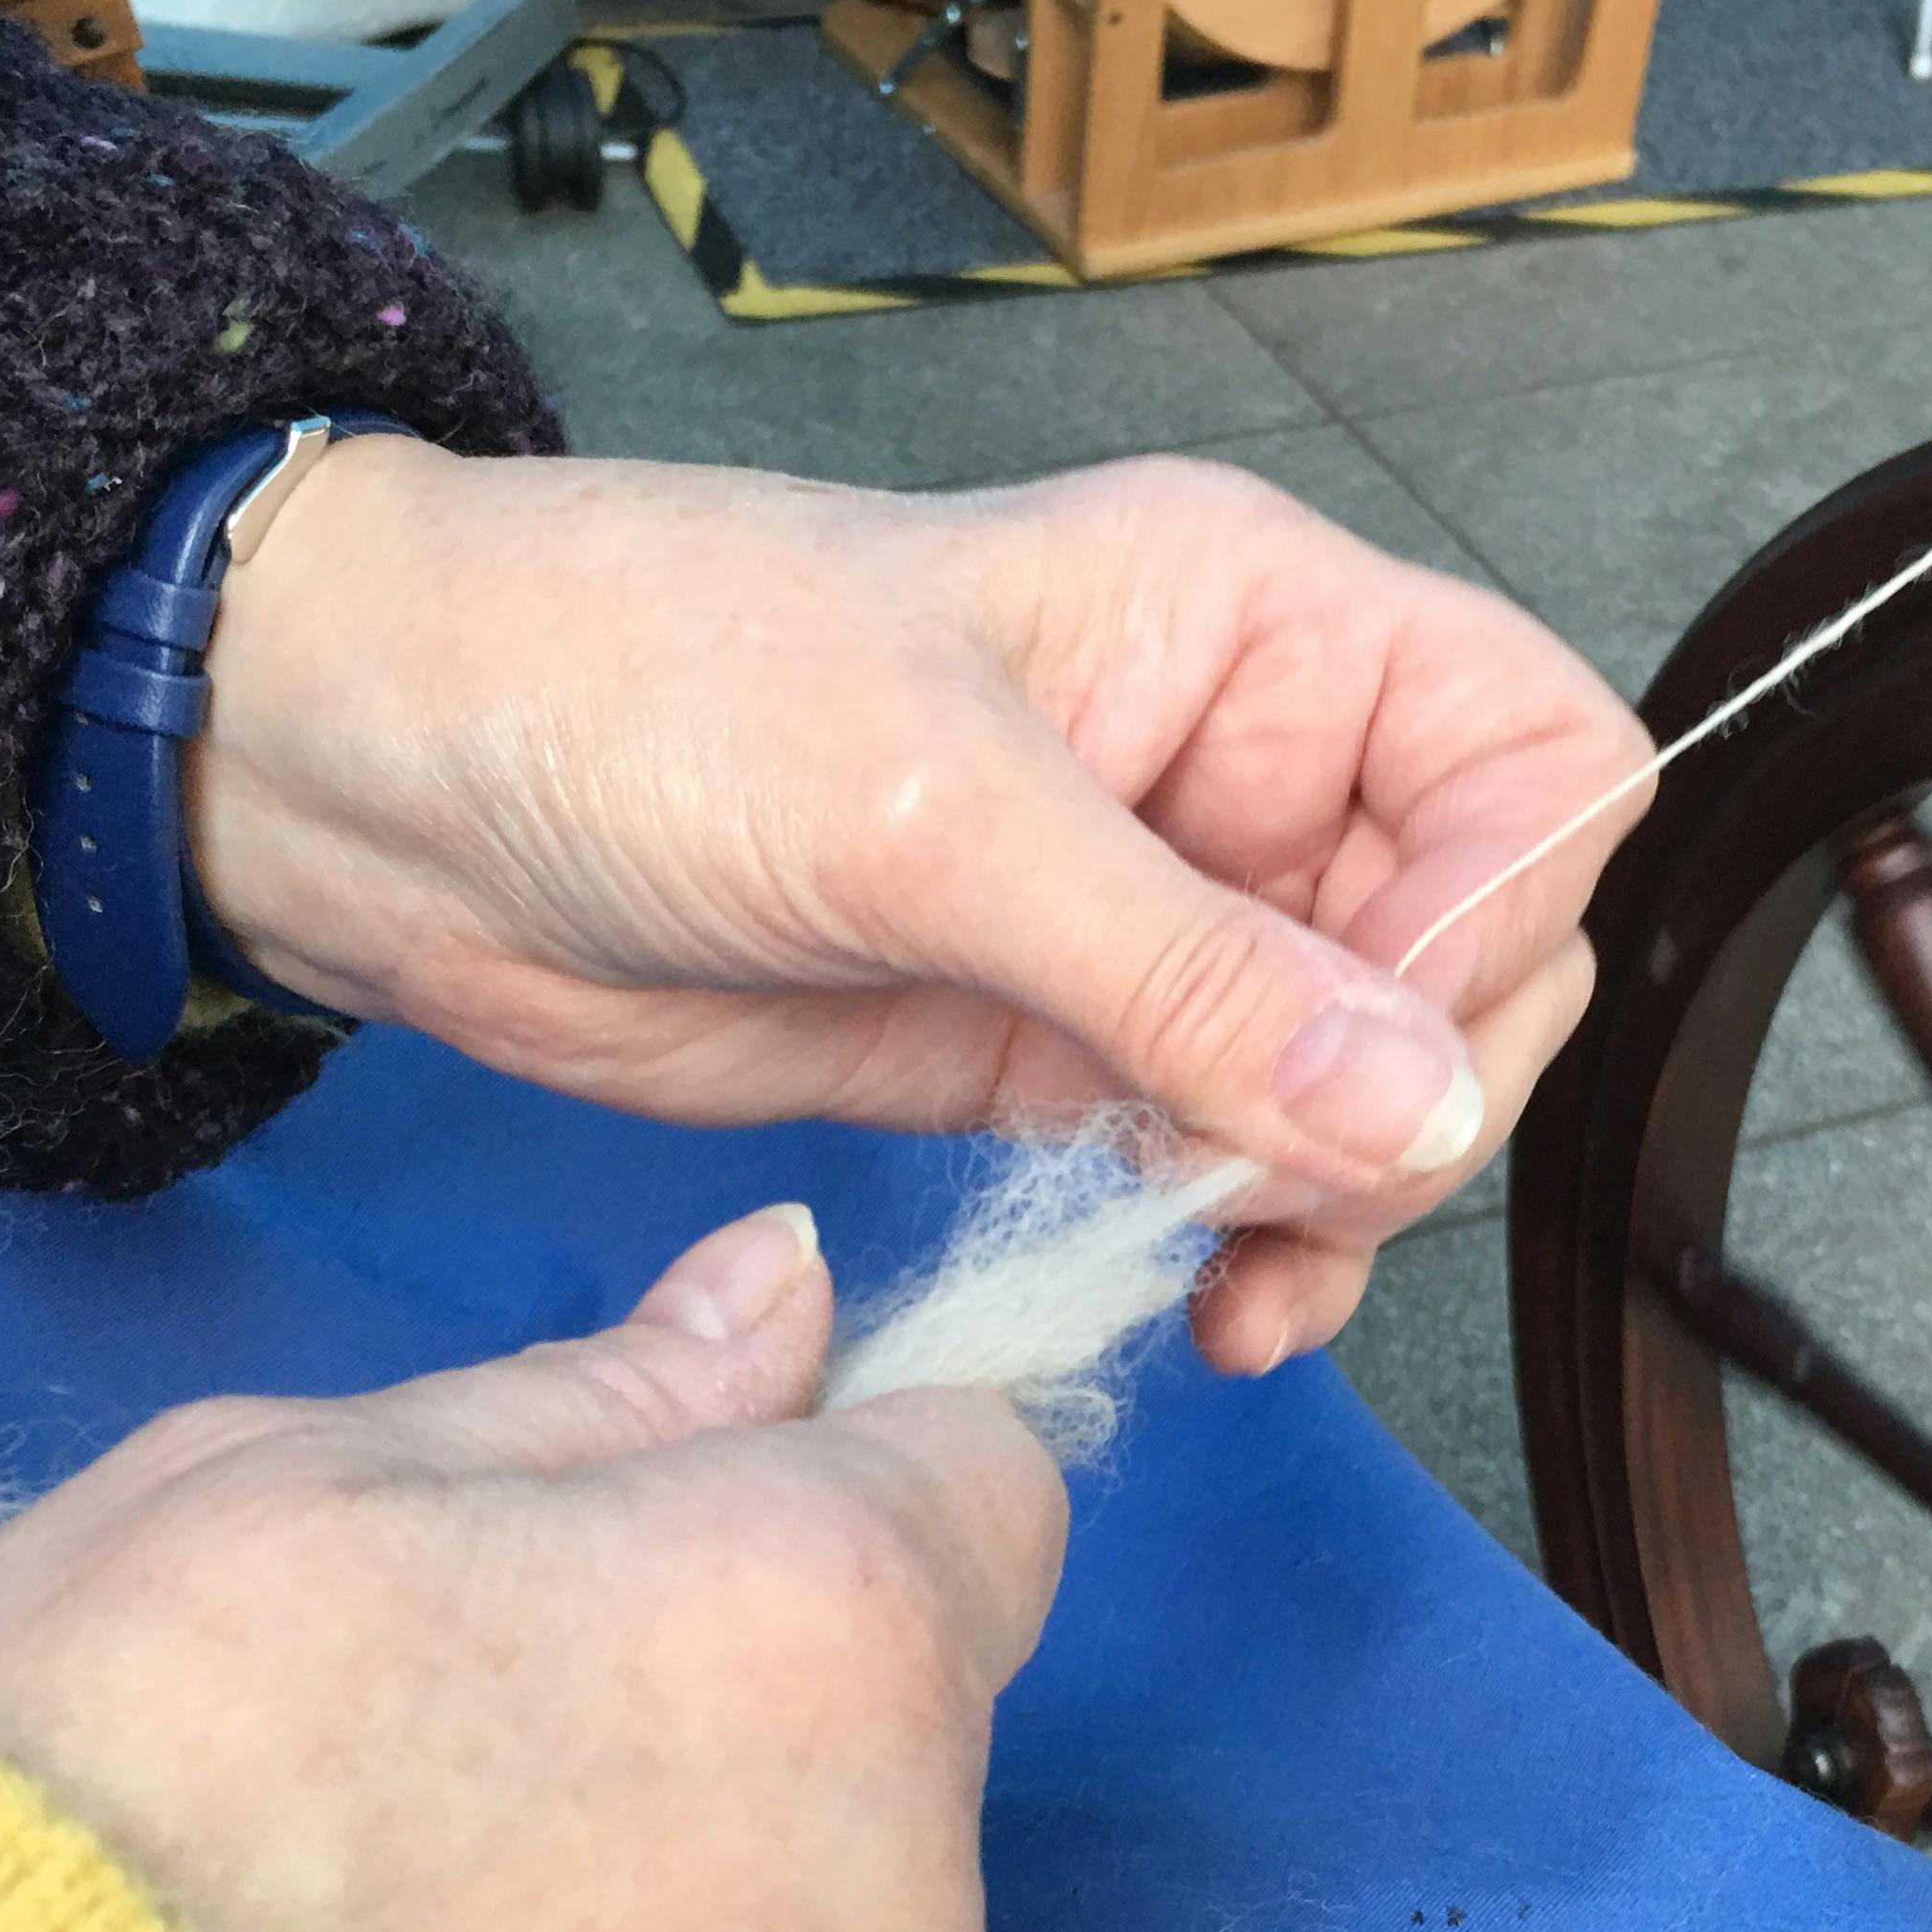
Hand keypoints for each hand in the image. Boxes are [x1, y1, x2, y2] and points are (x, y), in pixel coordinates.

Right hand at [0, 1206, 1057, 1931]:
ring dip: (679, 1896)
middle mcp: (895, 1896)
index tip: (680, 1495)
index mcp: (824, 1628)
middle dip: (741, 1679)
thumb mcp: (296, 1479)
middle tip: (455, 1705)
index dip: (834, 1464)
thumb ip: (604, 1392)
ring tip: (390, 1924)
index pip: (982, 1483)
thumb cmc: (81, 1790)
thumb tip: (784, 1293)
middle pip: (901, 1723)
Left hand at [187, 445, 1651, 1372]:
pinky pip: (1227, 1159)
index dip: (1505, 912)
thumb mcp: (933, 813)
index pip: (1530, 759)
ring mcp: (1149, 922)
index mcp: (1253, 625)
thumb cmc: (646, 685)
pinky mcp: (1056, 1051)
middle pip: (1477, 947)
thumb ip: (1187, 973)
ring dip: (1345, 1201)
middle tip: (1282, 1191)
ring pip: (1364, 1081)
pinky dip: (1246, 1241)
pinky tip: (1208, 1306)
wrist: (401, 784)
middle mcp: (1236, 768)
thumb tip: (1422, 1108)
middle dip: (1416, 1091)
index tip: (1383, 1047)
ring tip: (1248, 1290)